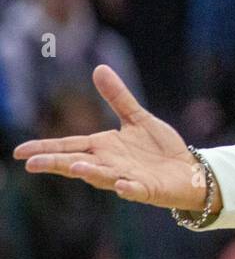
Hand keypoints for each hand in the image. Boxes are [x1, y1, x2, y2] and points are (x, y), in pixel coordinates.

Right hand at [13, 65, 217, 212]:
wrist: (190, 171)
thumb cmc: (160, 149)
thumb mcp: (138, 118)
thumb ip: (118, 97)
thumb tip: (99, 68)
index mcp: (104, 148)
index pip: (69, 146)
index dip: (46, 148)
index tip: (20, 153)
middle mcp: (111, 165)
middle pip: (78, 163)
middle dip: (57, 163)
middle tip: (32, 164)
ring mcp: (128, 178)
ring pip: (104, 177)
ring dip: (91, 172)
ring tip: (77, 168)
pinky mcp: (149, 189)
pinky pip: (136, 190)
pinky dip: (129, 189)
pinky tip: (123, 185)